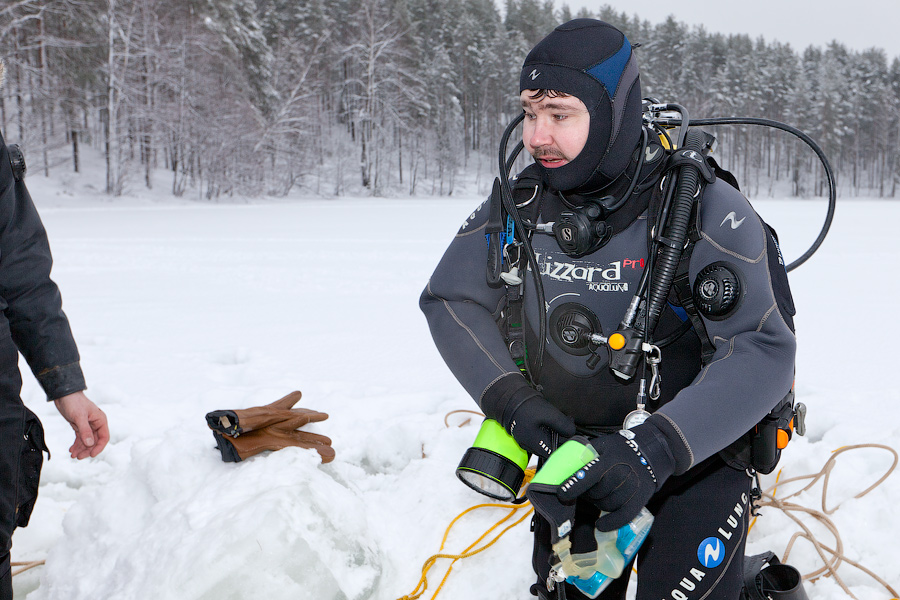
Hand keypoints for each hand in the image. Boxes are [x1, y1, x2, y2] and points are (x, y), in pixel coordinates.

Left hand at [53, 391, 109, 458]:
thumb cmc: (74, 402)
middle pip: (95, 441)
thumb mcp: (79, 417)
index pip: (104, 437)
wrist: (64, 395)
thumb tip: (90, 444)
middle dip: (87, 450)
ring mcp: (88, 425)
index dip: (99, 447)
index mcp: (100, 420)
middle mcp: (96, 424)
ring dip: (81, 449)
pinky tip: (71, 449)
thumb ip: (85, 431)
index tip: (92, 455)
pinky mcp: (80, 426)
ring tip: (73, 455)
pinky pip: (80, 438)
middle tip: (78, 457)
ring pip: (87, 441)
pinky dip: (76, 444)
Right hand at [481, 376, 575, 457]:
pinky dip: (545, 431)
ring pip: (545, 442)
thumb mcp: (550, 414)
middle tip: (566, 422)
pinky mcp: (523, 435)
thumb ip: (564, 425)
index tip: (569, 430)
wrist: (509, 397)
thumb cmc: (527, 406)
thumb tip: (572, 432)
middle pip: (550, 447)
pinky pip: (538, 437)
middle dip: (560, 436)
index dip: (566, 442)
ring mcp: (525, 441)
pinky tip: (547, 421)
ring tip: (556, 420)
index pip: (557, 452)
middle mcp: (529, 446)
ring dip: (553, 433)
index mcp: (536, 444)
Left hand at [557, 422, 674, 530]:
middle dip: (586, 493)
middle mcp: (621, 474)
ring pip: (606, 505)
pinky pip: (622, 517)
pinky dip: (610, 523)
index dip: (573, 486)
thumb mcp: (603, 444)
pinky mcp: (639, 501)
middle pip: (596, 493)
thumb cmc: (622, 449)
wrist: (652, 453)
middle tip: (585, 489)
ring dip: (597, 503)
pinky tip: (600, 525)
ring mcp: (632, 489)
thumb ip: (586, 452)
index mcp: (609, 460)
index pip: (588, 476)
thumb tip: (564, 462)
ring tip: (596, 496)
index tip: (561, 494)